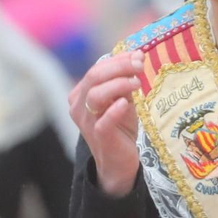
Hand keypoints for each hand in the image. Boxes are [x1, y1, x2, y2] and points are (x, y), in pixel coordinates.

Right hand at [69, 52, 144, 195]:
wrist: (118, 161)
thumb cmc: (120, 127)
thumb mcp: (122, 99)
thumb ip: (125, 80)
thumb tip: (137, 55)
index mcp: (81, 93)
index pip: (97, 69)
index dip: (118, 60)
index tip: (138, 55)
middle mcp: (78, 105)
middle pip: (94, 77)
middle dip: (119, 67)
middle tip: (139, 65)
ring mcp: (86, 121)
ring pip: (95, 95)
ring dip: (118, 84)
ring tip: (137, 83)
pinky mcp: (98, 136)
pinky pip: (103, 121)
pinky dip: (114, 109)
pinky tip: (126, 103)